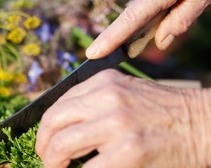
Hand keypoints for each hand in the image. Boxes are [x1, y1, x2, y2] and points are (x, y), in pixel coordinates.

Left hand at [35, 69, 210, 167]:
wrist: (205, 122)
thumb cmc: (165, 112)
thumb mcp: (125, 94)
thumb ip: (94, 105)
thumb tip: (63, 131)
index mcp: (102, 83)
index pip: (57, 106)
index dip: (44, 130)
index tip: (45, 144)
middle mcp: (106, 98)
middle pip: (52, 123)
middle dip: (41, 147)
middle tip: (46, 163)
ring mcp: (117, 123)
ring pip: (62, 145)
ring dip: (52, 166)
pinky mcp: (130, 150)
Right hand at [86, 0, 210, 58]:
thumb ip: (183, 17)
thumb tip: (161, 41)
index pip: (130, 19)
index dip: (110, 37)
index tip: (93, 53)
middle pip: (132, 15)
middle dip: (129, 32)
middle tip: (128, 42)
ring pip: (142, 10)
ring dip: (150, 21)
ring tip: (171, 12)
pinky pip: (149, 5)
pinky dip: (156, 14)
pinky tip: (174, 8)